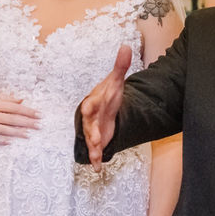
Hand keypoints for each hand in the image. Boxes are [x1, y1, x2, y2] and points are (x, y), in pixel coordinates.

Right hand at [0, 97, 39, 144]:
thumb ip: (7, 99)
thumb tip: (22, 99)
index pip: (14, 107)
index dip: (27, 111)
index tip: (39, 114)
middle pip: (11, 119)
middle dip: (26, 122)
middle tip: (39, 126)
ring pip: (3, 130)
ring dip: (16, 132)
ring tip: (29, 135)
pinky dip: (0, 140)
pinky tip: (10, 142)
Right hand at [79, 45, 131, 168]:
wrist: (102, 110)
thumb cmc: (106, 95)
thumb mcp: (115, 82)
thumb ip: (120, 66)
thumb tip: (125, 46)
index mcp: (94, 102)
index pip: (90, 103)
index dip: (90, 106)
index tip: (89, 107)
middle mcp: (90, 118)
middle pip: (89, 124)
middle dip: (90, 131)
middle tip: (93, 138)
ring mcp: (93, 130)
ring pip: (91, 140)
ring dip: (94, 148)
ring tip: (96, 157)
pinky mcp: (97, 141)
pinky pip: (95, 152)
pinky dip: (96, 160)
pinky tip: (99, 169)